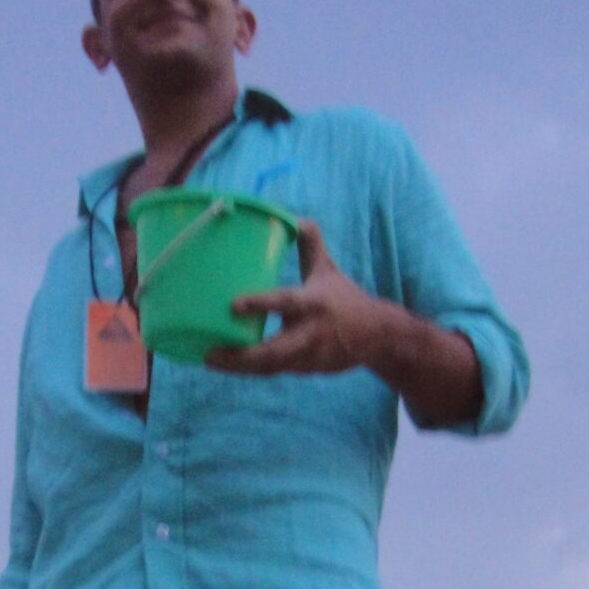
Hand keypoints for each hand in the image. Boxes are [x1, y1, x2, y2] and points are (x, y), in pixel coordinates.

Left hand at [206, 220, 389, 376]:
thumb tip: (295, 217)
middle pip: (273, 352)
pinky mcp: (305, 370)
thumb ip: (310, 245)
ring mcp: (308, 356)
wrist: (378, 337)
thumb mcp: (328, 270)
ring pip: (270, 367)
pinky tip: (227, 364)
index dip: (261, 304)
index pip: (285, 303)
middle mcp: (310, 333)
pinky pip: (273, 371)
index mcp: (314, 303)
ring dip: (239, 367)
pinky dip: (250, 370)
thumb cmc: (345, 299)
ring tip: (210, 359)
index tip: (234, 304)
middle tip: (210, 353)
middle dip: (241, 357)